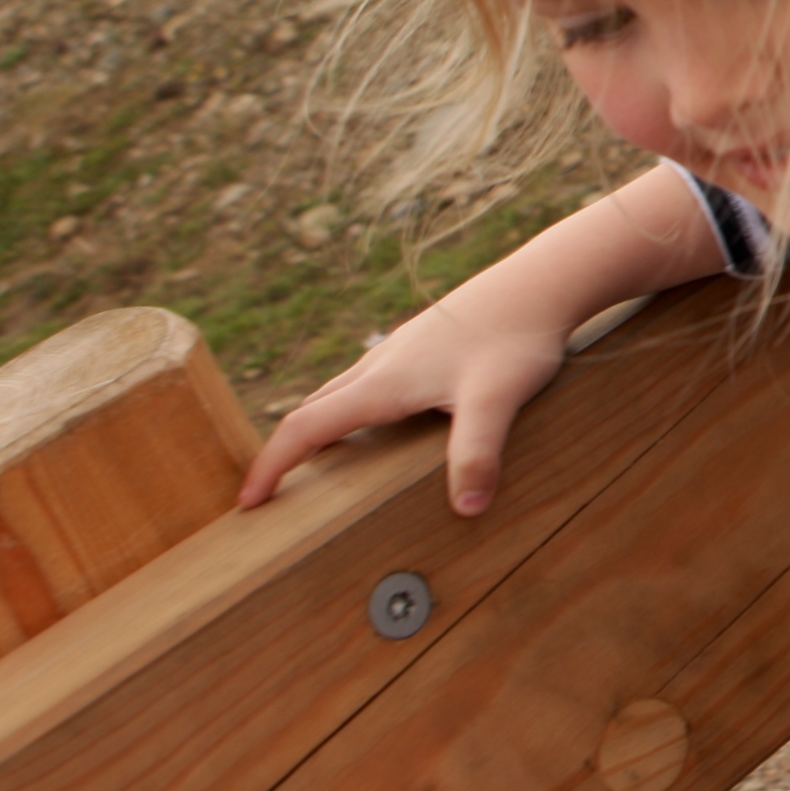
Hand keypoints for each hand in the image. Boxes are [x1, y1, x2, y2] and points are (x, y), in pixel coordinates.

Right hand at [240, 292, 572, 517]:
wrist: (542, 280)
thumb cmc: (516, 337)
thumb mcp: (497, 401)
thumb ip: (476, 454)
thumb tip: (465, 510)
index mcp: (382, 383)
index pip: (306, 427)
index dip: (271, 464)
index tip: (247, 500)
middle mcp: (380, 363)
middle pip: (314, 408)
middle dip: (287, 449)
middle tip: (270, 489)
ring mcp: (401, 348)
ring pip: (341, 390)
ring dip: (318, 424)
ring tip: (316, 462)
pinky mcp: (424, 341)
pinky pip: (369, 379)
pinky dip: (351, 405)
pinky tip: (377, 417)